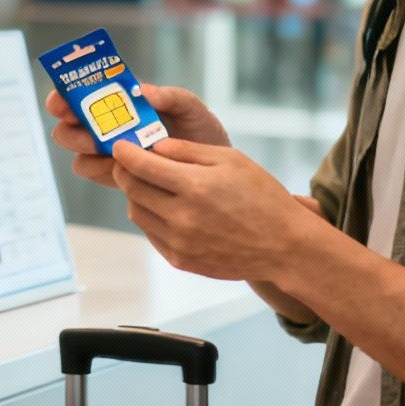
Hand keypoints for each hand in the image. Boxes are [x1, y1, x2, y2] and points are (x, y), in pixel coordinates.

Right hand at [46, 83, 228, 188]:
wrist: (217, 173)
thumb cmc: (202, 133)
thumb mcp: (191, 108)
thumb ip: (171, 96)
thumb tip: (143, 90)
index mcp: (119, 105)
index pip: (79, 98)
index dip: (62, 99)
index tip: (61, 103)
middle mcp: (108, 131)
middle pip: (68, 131)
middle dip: (73, 132)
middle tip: (93, 134)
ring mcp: (112, 157)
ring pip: (80, 158)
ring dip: (88, 154)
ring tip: (112, 152)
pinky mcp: (120, 180)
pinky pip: (99, 177)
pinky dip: (105, 173)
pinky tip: (125, 168)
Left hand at [107, 138, 317, 282]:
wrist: (284, 246)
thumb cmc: (262, 196)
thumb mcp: (230, 159)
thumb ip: (187, 150)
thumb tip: (153, 146)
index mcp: (194, 186)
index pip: (140, 166)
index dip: (124, 153)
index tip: (119, 145)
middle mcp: (182, 217)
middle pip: (131, 189)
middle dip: (125, 171)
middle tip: (129, 162)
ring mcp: (179, 242)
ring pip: (137, 212)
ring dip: (137, 195)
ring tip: (152, 184)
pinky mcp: (180, 260)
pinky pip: (151, 233)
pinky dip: (151, 217)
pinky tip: (166, 207)